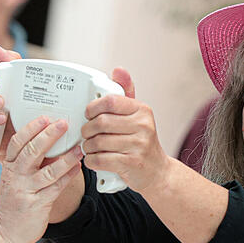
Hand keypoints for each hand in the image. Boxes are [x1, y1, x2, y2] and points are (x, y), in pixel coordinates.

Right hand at [0, 116, 82, 242]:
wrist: (3, 231)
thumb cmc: (13, 200)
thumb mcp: (13, 177)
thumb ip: (26, 160)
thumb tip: (48, 140)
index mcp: (9, 166)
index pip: (17, 142)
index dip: (30, 128)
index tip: (44, 117)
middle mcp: (16, 176)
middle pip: (32, 151)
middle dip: (48, 136)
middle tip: (63, 124)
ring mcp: (26, 191)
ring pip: (48, 171)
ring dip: (66, 158)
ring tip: (79, 149)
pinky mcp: (37, 205)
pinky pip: (56, 188)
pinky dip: (68, 176)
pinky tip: (77, 167)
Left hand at [81, 68, 170, 191]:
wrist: (157, 172)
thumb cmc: (141, 142)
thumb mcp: (136, 116)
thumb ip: (125, 93)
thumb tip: (118, 70)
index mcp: (142, 110)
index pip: (110, 101)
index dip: (93, 107)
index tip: (88, 114)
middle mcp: (143, 126)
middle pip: (101, 122)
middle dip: (87, 130)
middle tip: (86, 134)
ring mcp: (138, 145)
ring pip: (98, 142)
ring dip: (88, 147)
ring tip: (90, 147)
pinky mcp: (131, 163)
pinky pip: (100, 159)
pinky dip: (91, 160)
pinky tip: (94, 159)